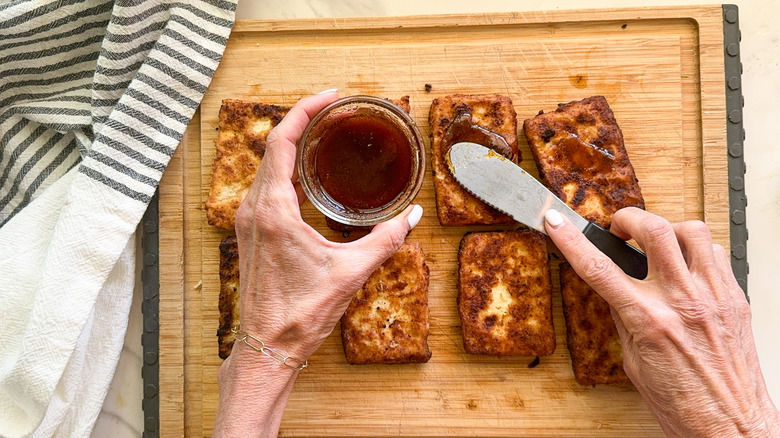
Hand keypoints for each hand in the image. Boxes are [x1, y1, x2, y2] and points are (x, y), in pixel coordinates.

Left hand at [215, 90, 421, 436]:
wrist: (266, 347)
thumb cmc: (300, 314)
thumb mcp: (350, 273)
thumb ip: (386, 240)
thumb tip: (414, 215)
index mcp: (274, 211)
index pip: (282, 141)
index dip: (305, 110)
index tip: (331, 97)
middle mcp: (254, 209)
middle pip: (272, 146)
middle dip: (303, 121)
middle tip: (335, 109)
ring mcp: (248, 220)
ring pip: (266, 165)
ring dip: (293, 143)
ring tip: (324, 132)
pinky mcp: (251, 232)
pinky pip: (265, 184)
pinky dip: (285, 166)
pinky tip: (308, 171)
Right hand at [545, 207, 778, 436]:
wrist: (729, 425)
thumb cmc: (683, 404)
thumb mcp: (633, 361)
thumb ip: (623, 317)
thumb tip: (612, 288)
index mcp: (650, 321)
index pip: (599, 268)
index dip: (571, 239)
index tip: (556, 222)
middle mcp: (684, 302)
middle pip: (654, 230)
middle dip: (627, 218)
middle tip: (618, 228)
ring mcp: (714, 296)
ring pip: (691, 231)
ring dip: (666, 229)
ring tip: (656, 243)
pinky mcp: (735, 298)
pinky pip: (716, 254)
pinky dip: (695, 251)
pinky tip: (685, 266)